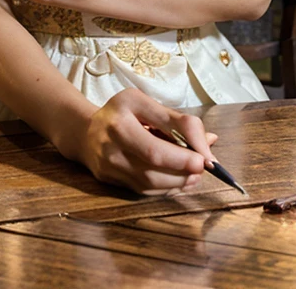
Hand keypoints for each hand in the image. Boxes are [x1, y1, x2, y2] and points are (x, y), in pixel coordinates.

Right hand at [68, 88, 219, 195]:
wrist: (85, 132)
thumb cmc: (120, 113)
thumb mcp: (145, 103)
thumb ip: (178, 121)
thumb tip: (210, 142)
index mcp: (120, 119)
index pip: (155, 145)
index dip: (184, 156)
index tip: (206, 158)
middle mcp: (111, 146)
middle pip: (152, 169)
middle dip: (183, 172)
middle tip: (202, 169)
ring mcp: (109, 167)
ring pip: (148, 184)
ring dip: (177, 183)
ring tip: (194, 175)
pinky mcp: (110, 181)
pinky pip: (142, 190)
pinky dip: (165, 189)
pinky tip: (178, 181)